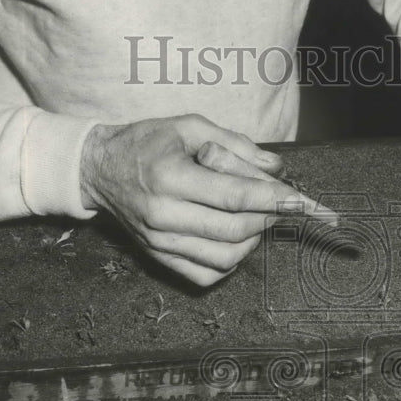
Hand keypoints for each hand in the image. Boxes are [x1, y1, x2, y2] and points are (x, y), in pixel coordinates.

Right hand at [80, 114, 334, 285]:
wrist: (98, 169)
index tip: (302, 201)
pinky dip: (230, 261)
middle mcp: (164, 216)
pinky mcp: (159, 257)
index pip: (235, 197)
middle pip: (235, 231)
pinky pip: (206, 274)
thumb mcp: (189, 127)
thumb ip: (236, 145)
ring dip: (252, 240)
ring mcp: (160, 242)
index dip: (275, 200)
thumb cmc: (146, 143)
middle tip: (278, 203)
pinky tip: (233, 238)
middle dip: (267, 218)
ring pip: (226, 257)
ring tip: (254, 217)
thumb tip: (276, 167)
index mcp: (171, 178)